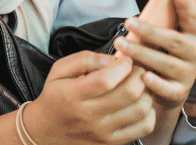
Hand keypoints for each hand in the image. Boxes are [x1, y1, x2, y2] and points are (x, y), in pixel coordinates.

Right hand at [23, 51, 154, 144]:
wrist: (46, 130)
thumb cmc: (55, 96)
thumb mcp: (59, 70)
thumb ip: (84, 59)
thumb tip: (112, 60)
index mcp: (73, 95)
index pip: (106, 79)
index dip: (123, 65)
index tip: (124, 60)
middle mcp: (88, 116)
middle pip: (129, 93)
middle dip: (139, 75)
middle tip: (136, 70)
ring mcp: (102, 132)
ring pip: (141, 109)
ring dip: (147, 92)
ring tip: (139, 85)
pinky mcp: (112, 142)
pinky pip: (144, 127)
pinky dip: (149, 112)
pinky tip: (139, 103)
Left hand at [116, 0, 195, 109]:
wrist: (170, 87)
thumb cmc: (168, 51)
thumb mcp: (173, 31)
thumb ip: (178, 11)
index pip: (194, 18)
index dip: (187, 6)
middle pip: (173, 40)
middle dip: (150, 31)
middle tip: (129, 22)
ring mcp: (188, 73)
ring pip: (165, 62)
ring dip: (142, 53)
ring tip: (121, 45)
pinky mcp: (178, 91)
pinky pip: (167, 88)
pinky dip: (155, 83)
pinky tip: (142, 76)